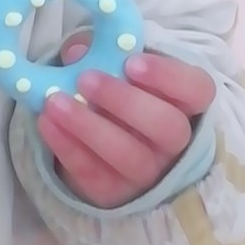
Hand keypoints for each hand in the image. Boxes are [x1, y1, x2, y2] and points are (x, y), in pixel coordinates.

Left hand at [36, 36, 215, 208]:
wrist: (97, 145)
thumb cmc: (113, 95)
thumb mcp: (112, 68)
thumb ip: (100, 54)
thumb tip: (77, 51)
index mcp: (183, 103)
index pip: (196, 89)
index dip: (168, 76)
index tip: (132, 62)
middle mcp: (174, 142)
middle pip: (167, 127)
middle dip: (125, 102)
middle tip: (86, 79)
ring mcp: (149, 172)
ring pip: (131, 157)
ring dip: (90, 127)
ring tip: (55, 102)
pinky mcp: (117, 192)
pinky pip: (95, 175)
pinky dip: (68, 148)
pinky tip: (47, 123)